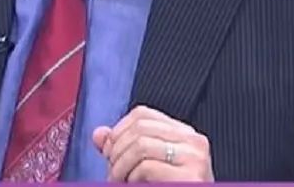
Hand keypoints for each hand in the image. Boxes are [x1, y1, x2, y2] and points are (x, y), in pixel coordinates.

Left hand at [93, 105, 213, 181]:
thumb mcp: (142, 168)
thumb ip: (123, 150)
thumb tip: (98, 134)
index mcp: (184, 134)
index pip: (143, 114)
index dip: (119, 130)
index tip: (108, 151)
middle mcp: (194, 141)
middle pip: (139, 127)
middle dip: (116, 150)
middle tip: (111, 171)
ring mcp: (195, 157)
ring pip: (141, 145)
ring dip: (120, 167)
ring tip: (118, 181)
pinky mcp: (192, 176)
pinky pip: (147, 166)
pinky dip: (132, 178)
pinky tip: (134, 186)